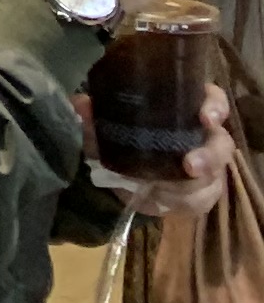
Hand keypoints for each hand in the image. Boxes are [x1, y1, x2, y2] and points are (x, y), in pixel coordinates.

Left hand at [106, 85, 236, 221]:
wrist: (130, 181)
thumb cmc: (128, 144)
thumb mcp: (109, 133)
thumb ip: (97, 121)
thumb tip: (80, 102)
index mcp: (185, 111)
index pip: (213, 100)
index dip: (214, 106)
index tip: (205, 117)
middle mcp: (204, 137)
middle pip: (221, 143)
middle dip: (208, 156)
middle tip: (189, 165)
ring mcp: (209, 167)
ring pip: (213, 176)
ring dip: (191, 185)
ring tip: (165, 189)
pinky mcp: (206, 193)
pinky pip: (202, 199)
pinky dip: (181, 201)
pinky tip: (163, 199)